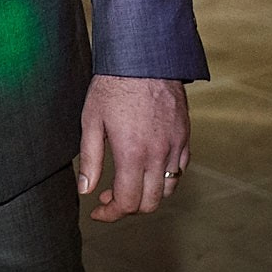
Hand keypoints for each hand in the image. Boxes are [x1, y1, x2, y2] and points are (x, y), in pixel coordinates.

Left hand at [78, 75, 189, 221]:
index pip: (127, 202)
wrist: (143, 57)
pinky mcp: (185, 136)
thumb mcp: (91, 120)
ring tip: (128, 182)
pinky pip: (180, 169)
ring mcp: (175, 146)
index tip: (97, 211)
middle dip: (128, 208)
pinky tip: (147, 167)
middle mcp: (158, 155)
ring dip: (148, 194)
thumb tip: (86, 190)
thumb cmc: (113, 85)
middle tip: (109, 198)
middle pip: (150, 203)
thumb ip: (90, 159)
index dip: (110, 214)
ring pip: (168, 189)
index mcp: (132, 153)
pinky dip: (165, 178)